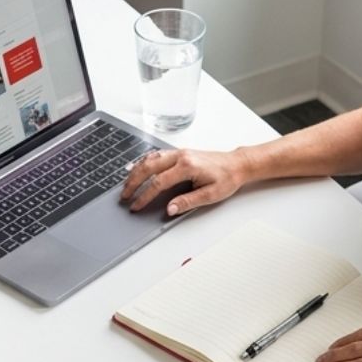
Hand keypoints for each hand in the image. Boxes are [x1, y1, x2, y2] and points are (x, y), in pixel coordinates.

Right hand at [119, 148, 252, 215]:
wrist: (236, 164)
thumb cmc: (227, 178)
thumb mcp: (210, 195)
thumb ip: (188, 201)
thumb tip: (170, 209)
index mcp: (187, 166)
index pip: (159, 182)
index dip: (145, 196)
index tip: (136, 205)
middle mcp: (180, 156)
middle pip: (148, 167)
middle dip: (134, 182)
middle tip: (125, 196)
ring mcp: (178, 153)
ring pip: (150, 159)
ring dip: (136, 171)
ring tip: (127, 185)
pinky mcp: (179, 153)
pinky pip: (156, 155)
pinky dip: (143, 162)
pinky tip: (137, 169)